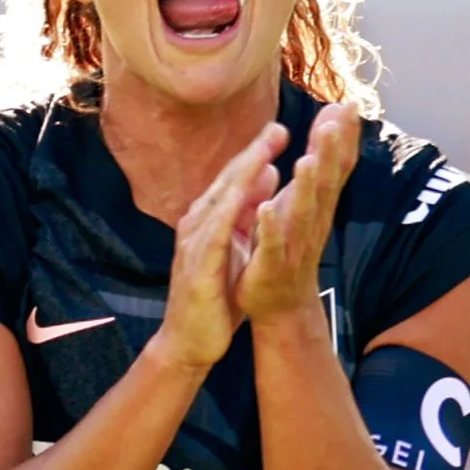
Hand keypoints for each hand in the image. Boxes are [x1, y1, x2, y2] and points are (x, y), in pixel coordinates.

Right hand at [153, 123, 285, 369]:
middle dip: (253, 153)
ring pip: (220, 200)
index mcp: (209, 219)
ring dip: (242, 174)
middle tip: (277, 127)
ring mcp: (194, 244)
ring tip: (265, 151)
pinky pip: (214, 235)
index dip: (257, 153)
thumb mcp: (236, 247)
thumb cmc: (214, 296)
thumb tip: (268, 174)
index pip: (235, 179)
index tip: (280, 130)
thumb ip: (247, 212)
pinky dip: (230, 213)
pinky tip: (246, 198)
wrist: (189, 341)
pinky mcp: (197, 267)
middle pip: (228, 181)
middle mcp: (197, 224)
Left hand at [235, 103, 358, 324]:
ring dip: (306, 186)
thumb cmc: (291, 246)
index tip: (349, 104)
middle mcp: (312, 222)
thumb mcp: (305, 199)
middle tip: (335, 121)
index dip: (343, 137)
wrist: (280, 305)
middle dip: (330, 152)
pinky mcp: (272, 265)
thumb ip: (318, 164)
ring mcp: (294, 244)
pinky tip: (265, 209)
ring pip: (302, 211)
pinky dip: (270, 227)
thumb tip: (333, 123)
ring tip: (306, 160)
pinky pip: (272, 244)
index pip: (335, 166)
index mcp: (318, 205)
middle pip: (325, 183)